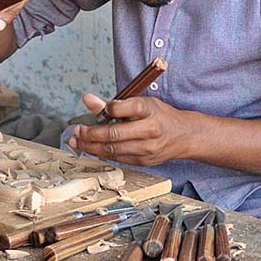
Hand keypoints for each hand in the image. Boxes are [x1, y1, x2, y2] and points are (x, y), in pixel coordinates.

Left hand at [67, 93, 195, 165]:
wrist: (184, 135)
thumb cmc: (160, 116)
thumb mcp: (142, 103)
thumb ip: (114, 104)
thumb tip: (87, 99)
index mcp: (150, 109)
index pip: (123, 108)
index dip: (107, 109)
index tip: (98, 109)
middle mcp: (150, 129)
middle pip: (114, 134)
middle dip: (90, 134)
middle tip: (76, 131)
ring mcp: (148, 148)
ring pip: (113, 150)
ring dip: (91, 146)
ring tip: (78, 141)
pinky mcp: (145, 161)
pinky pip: (118, 158)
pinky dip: (103, 153)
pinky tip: (92, 148)